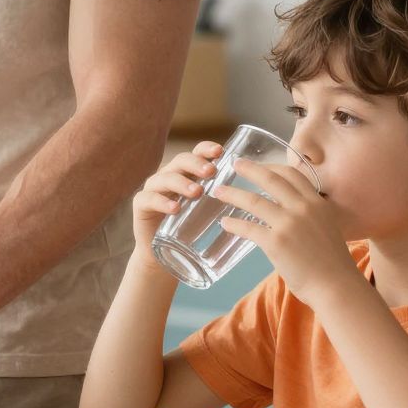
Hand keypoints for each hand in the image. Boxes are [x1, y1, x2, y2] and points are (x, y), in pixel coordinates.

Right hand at [131, 140, 221, 254]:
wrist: (167, 258)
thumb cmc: (194, 231)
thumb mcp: (213, 211)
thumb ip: (231, 199)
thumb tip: (267, 195)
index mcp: (188, 173)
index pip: (196, 153)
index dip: (206, 149)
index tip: (221, 152)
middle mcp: (169, 176)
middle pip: (180, 161)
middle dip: (196, 164)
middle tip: (211, 172)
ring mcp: (153, 189)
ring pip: (165, 178)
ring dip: (182, 182)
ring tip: (197, 192)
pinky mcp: (140, 206)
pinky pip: (148, 199)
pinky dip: (162, 201)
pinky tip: (175, 208)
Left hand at [214, 160, 362, 302]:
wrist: (336, 287)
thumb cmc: (332, 264)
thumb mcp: (327, 227)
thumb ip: (310, 216)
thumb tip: (290, 213)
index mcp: (317, 203)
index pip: (292, 174)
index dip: (273, 166)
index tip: (260, 164)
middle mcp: (303, 208)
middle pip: (271, 179)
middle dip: (250, 169)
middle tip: (234, 163)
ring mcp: (288, 224)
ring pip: (254, 201)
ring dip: (233, 194)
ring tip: (219, 191)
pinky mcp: (276, 243)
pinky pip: (248, 228)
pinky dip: (234, 224)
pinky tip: (225, 223)